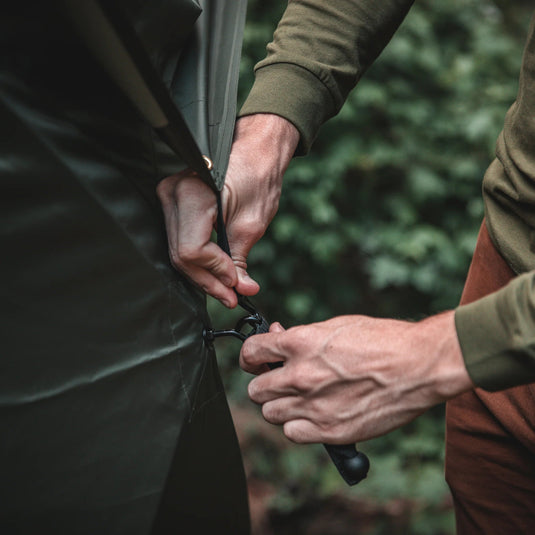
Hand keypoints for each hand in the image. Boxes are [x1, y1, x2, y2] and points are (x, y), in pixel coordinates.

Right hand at [156, 113, 298, 307]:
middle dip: (209, 281)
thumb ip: (240, 260)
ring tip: (228, 289)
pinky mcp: (172, 204)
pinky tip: (216, 272)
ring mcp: (168, 198)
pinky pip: (180, 242)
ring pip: (178, 253)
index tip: (236, 283)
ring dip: (204, 275)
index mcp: (193, 194)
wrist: (254, 153)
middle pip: (182, 256)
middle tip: (233, 297)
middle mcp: (173, 194)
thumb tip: (239, 289)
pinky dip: (199, 260)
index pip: (192, 249)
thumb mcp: (252, 224)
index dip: (215, 271)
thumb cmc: (258, 177)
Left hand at [240, 311, 473, 443]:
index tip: (257, 359)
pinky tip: (312, 415)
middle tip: (281, 379)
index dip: (251, 355)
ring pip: (270, 413)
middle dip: (265, 382)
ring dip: (280, 405)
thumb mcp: (336, 325)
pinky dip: (297, 426)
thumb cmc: (382, 340)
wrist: (419, 366)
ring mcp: (314, 406)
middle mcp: (301, 376)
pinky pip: (292, 433)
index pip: (250, 352)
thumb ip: (302, 337)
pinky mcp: (331, 431)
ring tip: (300, 397)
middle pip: (256, 389)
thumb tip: (278, 339)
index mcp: (301, 344)